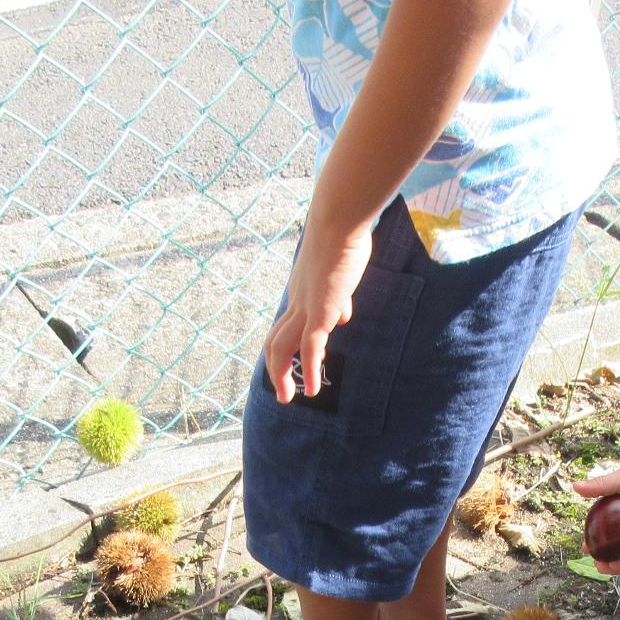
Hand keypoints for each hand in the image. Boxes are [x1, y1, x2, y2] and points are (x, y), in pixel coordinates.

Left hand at [264, 217, 373, 402]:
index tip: (294, 365)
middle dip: (276, 369)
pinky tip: (314, 389)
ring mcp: (306, 308)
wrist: (338, 221)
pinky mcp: (320, 312)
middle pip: (275, 341)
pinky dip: (309, 370)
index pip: (286, 325)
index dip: (286, 347)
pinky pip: (309, 348)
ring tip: (289, 398)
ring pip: (282, 349)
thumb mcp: (341, 272)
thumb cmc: (344, 238)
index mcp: (301, 292)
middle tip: (283, 391)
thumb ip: (340, 296)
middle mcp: (297, 302)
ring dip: (283, 376)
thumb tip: (344, 316)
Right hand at [572, 458, 619, 574]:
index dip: (595, 533)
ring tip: (599, 567)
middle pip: (617, 540)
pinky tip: (614, 568)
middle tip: (590, 555)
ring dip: (613, 562)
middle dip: (603, 550)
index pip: (607, 523)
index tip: (585, 541)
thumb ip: (601, 486)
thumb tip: (575, 487)